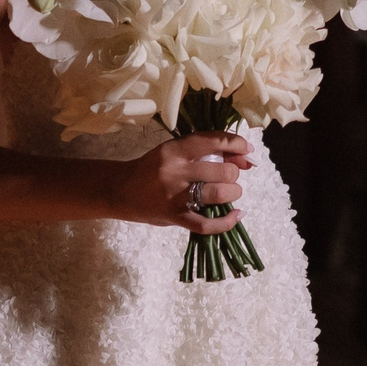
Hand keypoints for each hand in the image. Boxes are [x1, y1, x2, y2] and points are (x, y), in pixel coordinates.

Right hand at [107, 131, 250, 230]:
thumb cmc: (152, 168)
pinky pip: (206, 224)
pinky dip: (226, 222)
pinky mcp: (174, 217)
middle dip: (234, 173)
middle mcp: (175, 171)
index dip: (236, 144)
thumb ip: (204, 153)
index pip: (214, 141)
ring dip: (233, 193)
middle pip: (222, 171)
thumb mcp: (173, 152)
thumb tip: (244, 157)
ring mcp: (175, 196)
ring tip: (229, 193)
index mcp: (175, 150)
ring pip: (219, 194)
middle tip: (228, 176)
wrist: (121, 190)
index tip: (246, 149)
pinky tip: (236, 215)